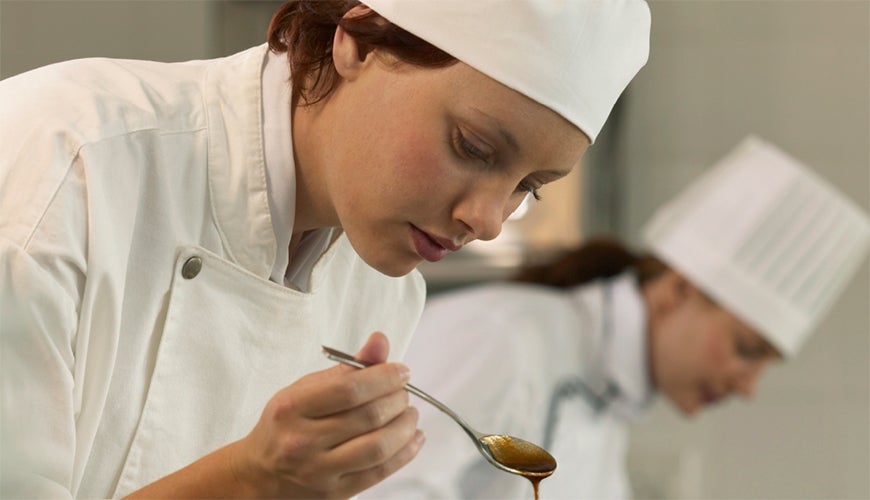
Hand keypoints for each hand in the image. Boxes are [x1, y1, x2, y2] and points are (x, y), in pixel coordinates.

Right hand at [235, 332, 424, 497]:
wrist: (260, 474)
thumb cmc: (287, 424)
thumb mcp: (306, 389)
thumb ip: (347, 367)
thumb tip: (380, 341)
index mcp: (292, 408)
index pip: (350, 389)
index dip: (384, 377)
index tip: (402, 372)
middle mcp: (302, 441)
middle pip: (368, 417)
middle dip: (397, 400)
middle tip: (403, 393)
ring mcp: (318, 471)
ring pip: (378, 447)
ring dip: (404, 426)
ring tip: (410, 414)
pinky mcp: (334, 493)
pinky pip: (380, 472)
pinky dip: (405, 453)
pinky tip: (413, 437)